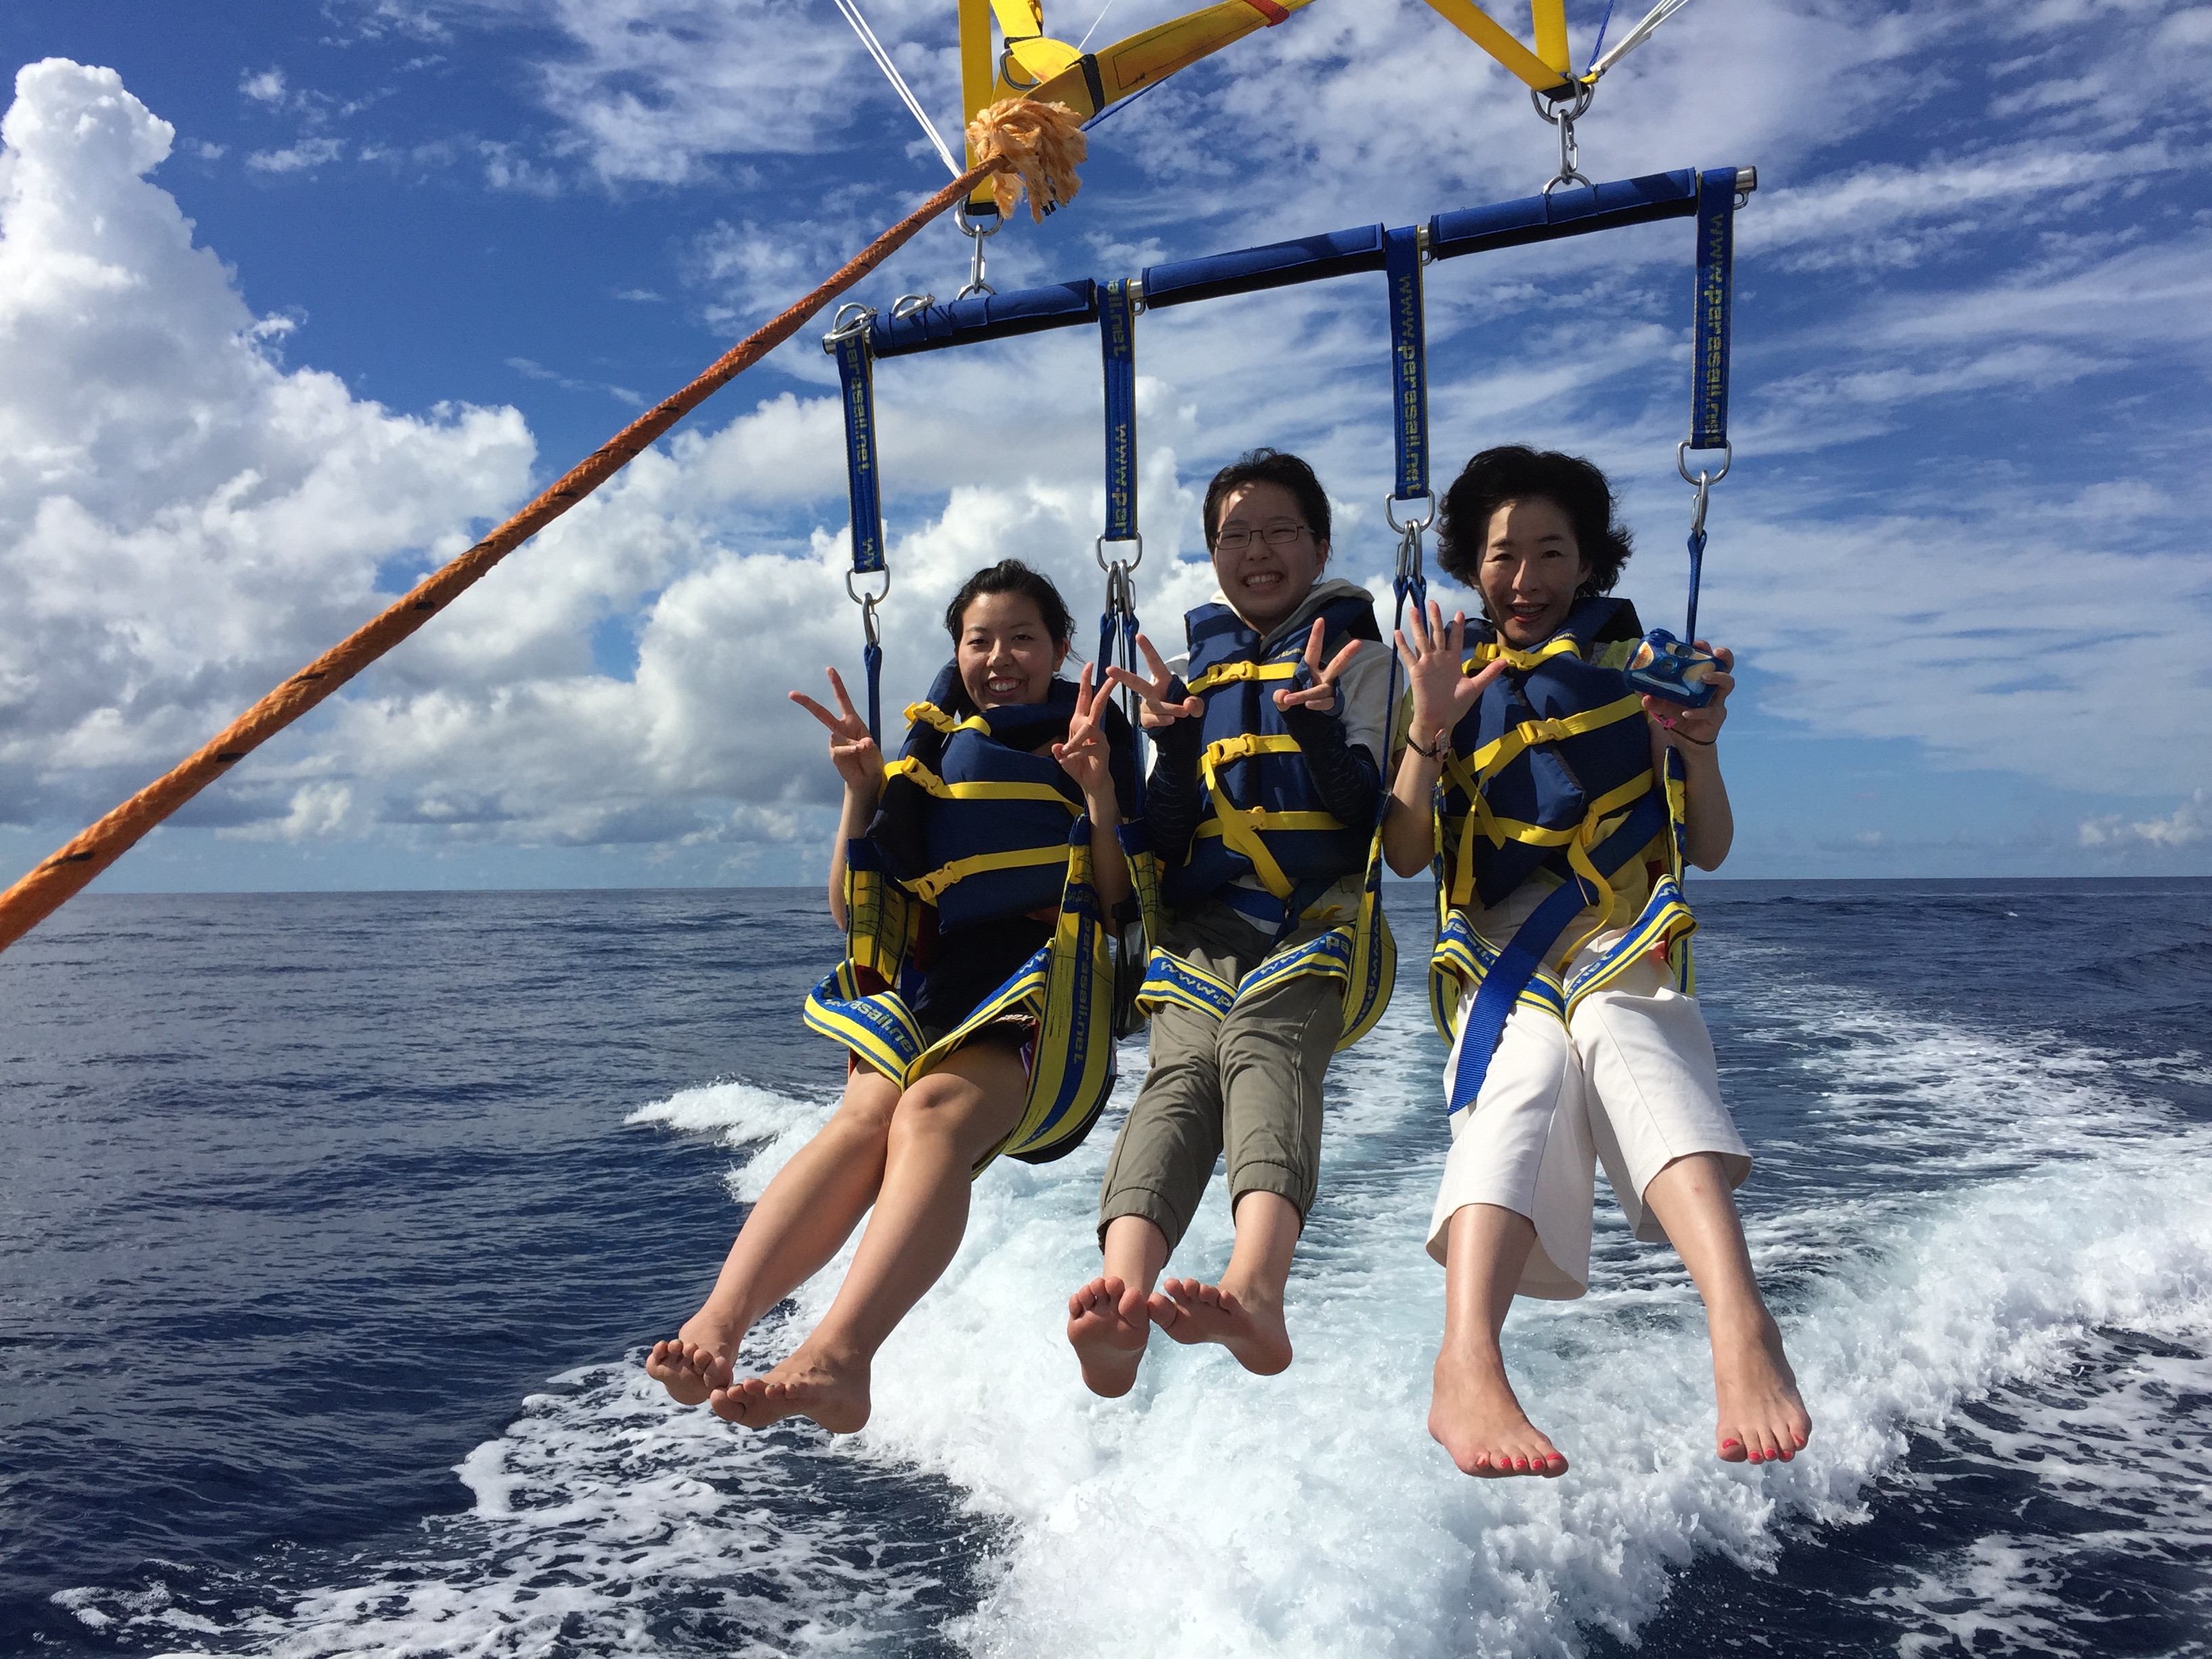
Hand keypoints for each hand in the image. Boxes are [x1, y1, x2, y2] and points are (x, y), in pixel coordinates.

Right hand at [788, 667, 882, 791]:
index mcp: (852, 721)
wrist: (866, 779)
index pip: (842, 699)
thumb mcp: (873, 750)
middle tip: (791, 694)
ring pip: (839, 737)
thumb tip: (861, 743)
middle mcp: (840, 728)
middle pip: (821, 713)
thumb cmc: (871, 760)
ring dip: (852, 744)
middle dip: (807, 703)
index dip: (836, 684)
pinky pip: (839, 748)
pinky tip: (855, 754)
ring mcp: (835, 740)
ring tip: (862, 751)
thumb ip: (867, 745)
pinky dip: (849, 751)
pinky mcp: (833, 752)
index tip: (829, 669)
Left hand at [1051, 662, 1114, 800]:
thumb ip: (1060, 751)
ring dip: (1074, 741)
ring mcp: (1099, 737)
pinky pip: (1087, 746)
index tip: (1089, 665)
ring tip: (1065, 753)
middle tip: (1113, 676)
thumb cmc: (1078, 766)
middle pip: (1099, 704)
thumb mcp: (1063, 758)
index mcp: (1080, 723)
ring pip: (1089, 728)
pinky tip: (1067, 761)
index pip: (1084, 699)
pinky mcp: (1102, 749)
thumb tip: (1057, 747)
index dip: (1085, 682)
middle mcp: (1092, 727)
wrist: (1090, 784)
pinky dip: (1075, 754)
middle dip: (1104, 689)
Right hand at [1103, 633, 1202, 729]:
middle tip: (1109, 669)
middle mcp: (1153, 692)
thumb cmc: (1187, 710)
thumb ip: (1196, 704)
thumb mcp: (1197, 707)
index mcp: (1164, 681)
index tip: (1138, 636)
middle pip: (1137, 683)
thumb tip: (1188, 704)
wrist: (1180, 730)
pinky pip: (1151, 719)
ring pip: (1154, 706)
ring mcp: (1147, 705)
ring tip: (1182, 713)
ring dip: (1169, 709)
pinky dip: (1162, 720)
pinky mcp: (1145, 719)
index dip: (1147, 650)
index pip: (1155, 663)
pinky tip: (1171, 722)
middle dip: (1123, 675)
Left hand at [1272, 617, 1362, 712]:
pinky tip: (1308, 705)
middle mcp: (1322, 677)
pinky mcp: (1330, 703)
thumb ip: (1279, 697)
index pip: (1313, 650)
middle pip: (1337, 664)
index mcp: (1310, 669)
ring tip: (1290, 699)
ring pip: (1323, 689)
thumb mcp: (1282, 699)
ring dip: (1305, 694)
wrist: (1303, 722)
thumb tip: (1282, 696)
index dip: (1316, 636)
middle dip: (1346, 653)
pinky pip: (1325, 702)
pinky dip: (1316, 704)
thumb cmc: (1295, 702)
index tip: (1320, 620)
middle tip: (1358, 642)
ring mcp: (1327, 690)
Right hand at [1394, 599, 1502, 753]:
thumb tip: (1507, 661)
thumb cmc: (1456, 706)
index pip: (1455, 638)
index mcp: (1453, 661)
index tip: (1459, 612)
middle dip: (1435, 618)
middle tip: (1433, 602)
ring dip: (1417, 624)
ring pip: (1421, 639)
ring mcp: (1427, 664)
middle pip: (1436, 633)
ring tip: (1414, 609)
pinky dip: (1402, 644)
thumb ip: (1489, 673)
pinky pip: (1408, 655)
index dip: (1457, 626)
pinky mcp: (1416, 671)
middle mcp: (1439, 659)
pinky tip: (1397, 632)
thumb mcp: (1475, 687)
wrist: (1440, 720)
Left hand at [1642, 642, 1733, 750]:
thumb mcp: (1662, 705)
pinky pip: (1711, 711)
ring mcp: (1717, 700)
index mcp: (1699, 678)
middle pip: (1726, 665)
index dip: (1705, 648)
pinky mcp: (1717, 716)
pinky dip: (1698, 711)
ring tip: (1704, 678)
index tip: (1696, 643)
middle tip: (1715, 653)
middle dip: (1723, 656)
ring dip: (1717, 677)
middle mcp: (1712, 686)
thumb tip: (1644, 695)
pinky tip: (1686, 713)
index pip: (1707, 658)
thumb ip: (1654, 699)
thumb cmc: (1677, 715)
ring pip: (1728, 683)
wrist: (1686, 740)